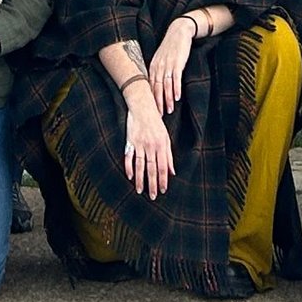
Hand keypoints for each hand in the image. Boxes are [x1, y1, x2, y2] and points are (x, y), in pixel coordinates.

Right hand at [120, 81, 174, 199]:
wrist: (142, 105)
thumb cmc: (156, 123)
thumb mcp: (165, 137)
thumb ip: (169, 155)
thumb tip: (173, 172)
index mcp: (161, 145)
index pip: (163, 166)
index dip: (163, 179)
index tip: (163, 191)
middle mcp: (151, 145)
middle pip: (152, 168)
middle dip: (153, 183)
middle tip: (153, 196)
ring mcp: (140, 143)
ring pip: (140, 165)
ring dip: (140, 179)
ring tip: (140, 191)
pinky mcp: (130, 140)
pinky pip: (129, 156)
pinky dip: (128, 166)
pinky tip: (129, 176)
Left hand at [147, 14, 199, 111]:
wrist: (178, 31)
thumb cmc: (170, 47)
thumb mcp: (160, 59)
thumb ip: (157, 71)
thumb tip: (155, 87)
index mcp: (152, 67)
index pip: (150, 87)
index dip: (151, 100)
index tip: (151, 112)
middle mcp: (158, 67)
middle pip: (156, 88)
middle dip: (157, 103)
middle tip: (158, 117)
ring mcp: (167, 65)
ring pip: (166, 86)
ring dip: (167, 99)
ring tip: (169, 110)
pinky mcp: (177, 62)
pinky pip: (176, 78)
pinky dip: (176, 88)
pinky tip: (177, 98)